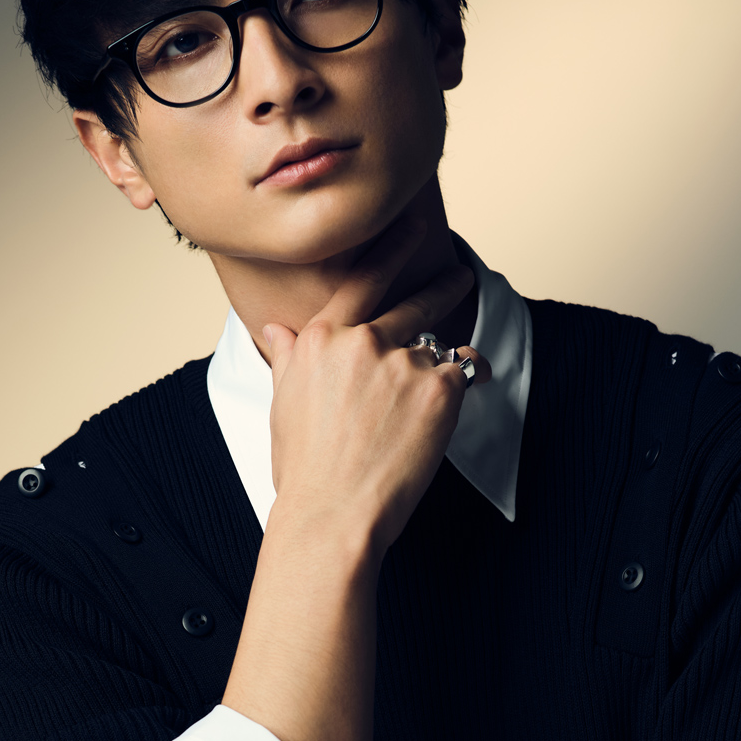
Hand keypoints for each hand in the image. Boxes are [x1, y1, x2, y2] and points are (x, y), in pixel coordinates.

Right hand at [263, 214, 490, 557]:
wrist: (332, 515)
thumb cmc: (303, 471)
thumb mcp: (282, 406)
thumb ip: (289, 359)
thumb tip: (276, 330)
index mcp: (320, 339)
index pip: (363, 280)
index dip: (392, 248)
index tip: (412, 225)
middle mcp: (362, 342)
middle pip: (415, 305)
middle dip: (442, 288)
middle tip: (459, 277)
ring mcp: (403, 362)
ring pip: (436, 353)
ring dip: (439, 373)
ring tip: (429, 407)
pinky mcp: (439, 388)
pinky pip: (462, 375)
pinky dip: (464, 388)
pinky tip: (451, 411)